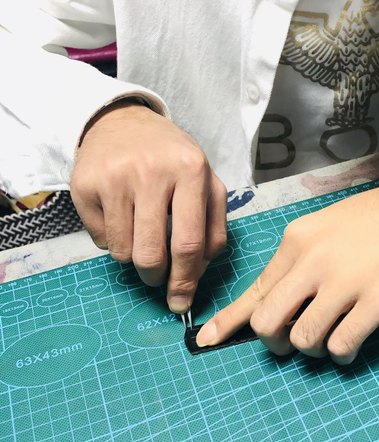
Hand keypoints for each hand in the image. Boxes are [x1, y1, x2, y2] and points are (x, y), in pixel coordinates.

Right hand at [70, 101, 227, 312]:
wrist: (123, 122)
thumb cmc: (173, 161)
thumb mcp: (206, 184)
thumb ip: (213, 228)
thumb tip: (198, 273)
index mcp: (191, 171)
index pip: (189, 243)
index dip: (185, 281)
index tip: (182, 301)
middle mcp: (151, 172)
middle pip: (151, 255)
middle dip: (156, 278)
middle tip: (157, 276)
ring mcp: (114, 177)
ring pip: (123, 252)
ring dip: (134, 257)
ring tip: (141, 234)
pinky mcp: (84, 185)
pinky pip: (99, 240)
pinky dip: (113, 241)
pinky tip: (121, 217)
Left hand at [196, 170, 378, 363]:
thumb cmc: (376, 221)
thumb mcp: (325, 231)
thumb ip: (298, 266)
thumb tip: (277, 307)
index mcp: (296, 242)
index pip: (255, 290)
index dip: (228, 322)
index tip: (206, 341)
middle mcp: (313, 262)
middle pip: (268, 323)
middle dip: (275, 343)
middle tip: (292, 342)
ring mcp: (345, 283)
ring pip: (304, 340)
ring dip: (313, 350)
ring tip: (331, 338)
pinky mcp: (375, 302)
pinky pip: (341, 345)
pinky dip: (341, 354)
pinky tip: (351, 344)